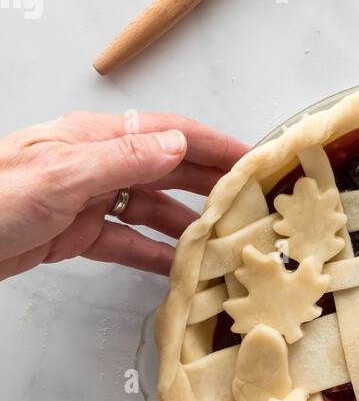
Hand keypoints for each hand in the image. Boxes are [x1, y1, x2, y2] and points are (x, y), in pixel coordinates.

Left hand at [0, 111, 248, 279]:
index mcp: (95, 138)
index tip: (255, 156)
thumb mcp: (60, 176)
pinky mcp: (72, 234)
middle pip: (168, 169)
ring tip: (227, 239)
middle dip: (213, 182)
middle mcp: (96, 164)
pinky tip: (180, 267)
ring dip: (189, 222)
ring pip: (151, 208)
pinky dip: (154, 254)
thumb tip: (177, 145)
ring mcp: (86, 200)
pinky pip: (126, 242)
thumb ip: (122, 160)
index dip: (215, 143)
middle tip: (256, 201)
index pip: (170, 132)